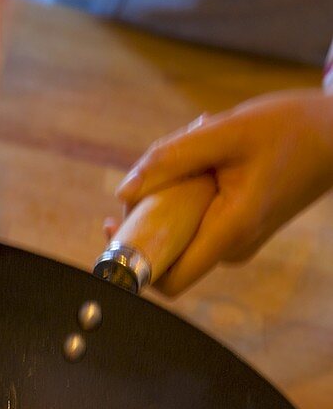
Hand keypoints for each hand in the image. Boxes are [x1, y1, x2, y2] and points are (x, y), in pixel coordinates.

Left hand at [112, 89, 332, 294]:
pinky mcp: (237, 230)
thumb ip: (171, 159)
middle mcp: (232, 248)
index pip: (169, 280)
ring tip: (192, 153)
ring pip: (180, 234)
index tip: (116, 229)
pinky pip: (196, 222)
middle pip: (168, 255)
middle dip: (148, 217)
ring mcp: (236, 243)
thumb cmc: (292, 128)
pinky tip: (205, 159)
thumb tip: (124, 191)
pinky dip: (187, 195)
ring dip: (169, 198)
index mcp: (230, 232)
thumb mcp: (226, 131)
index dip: (135, 264)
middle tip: (150, 175)